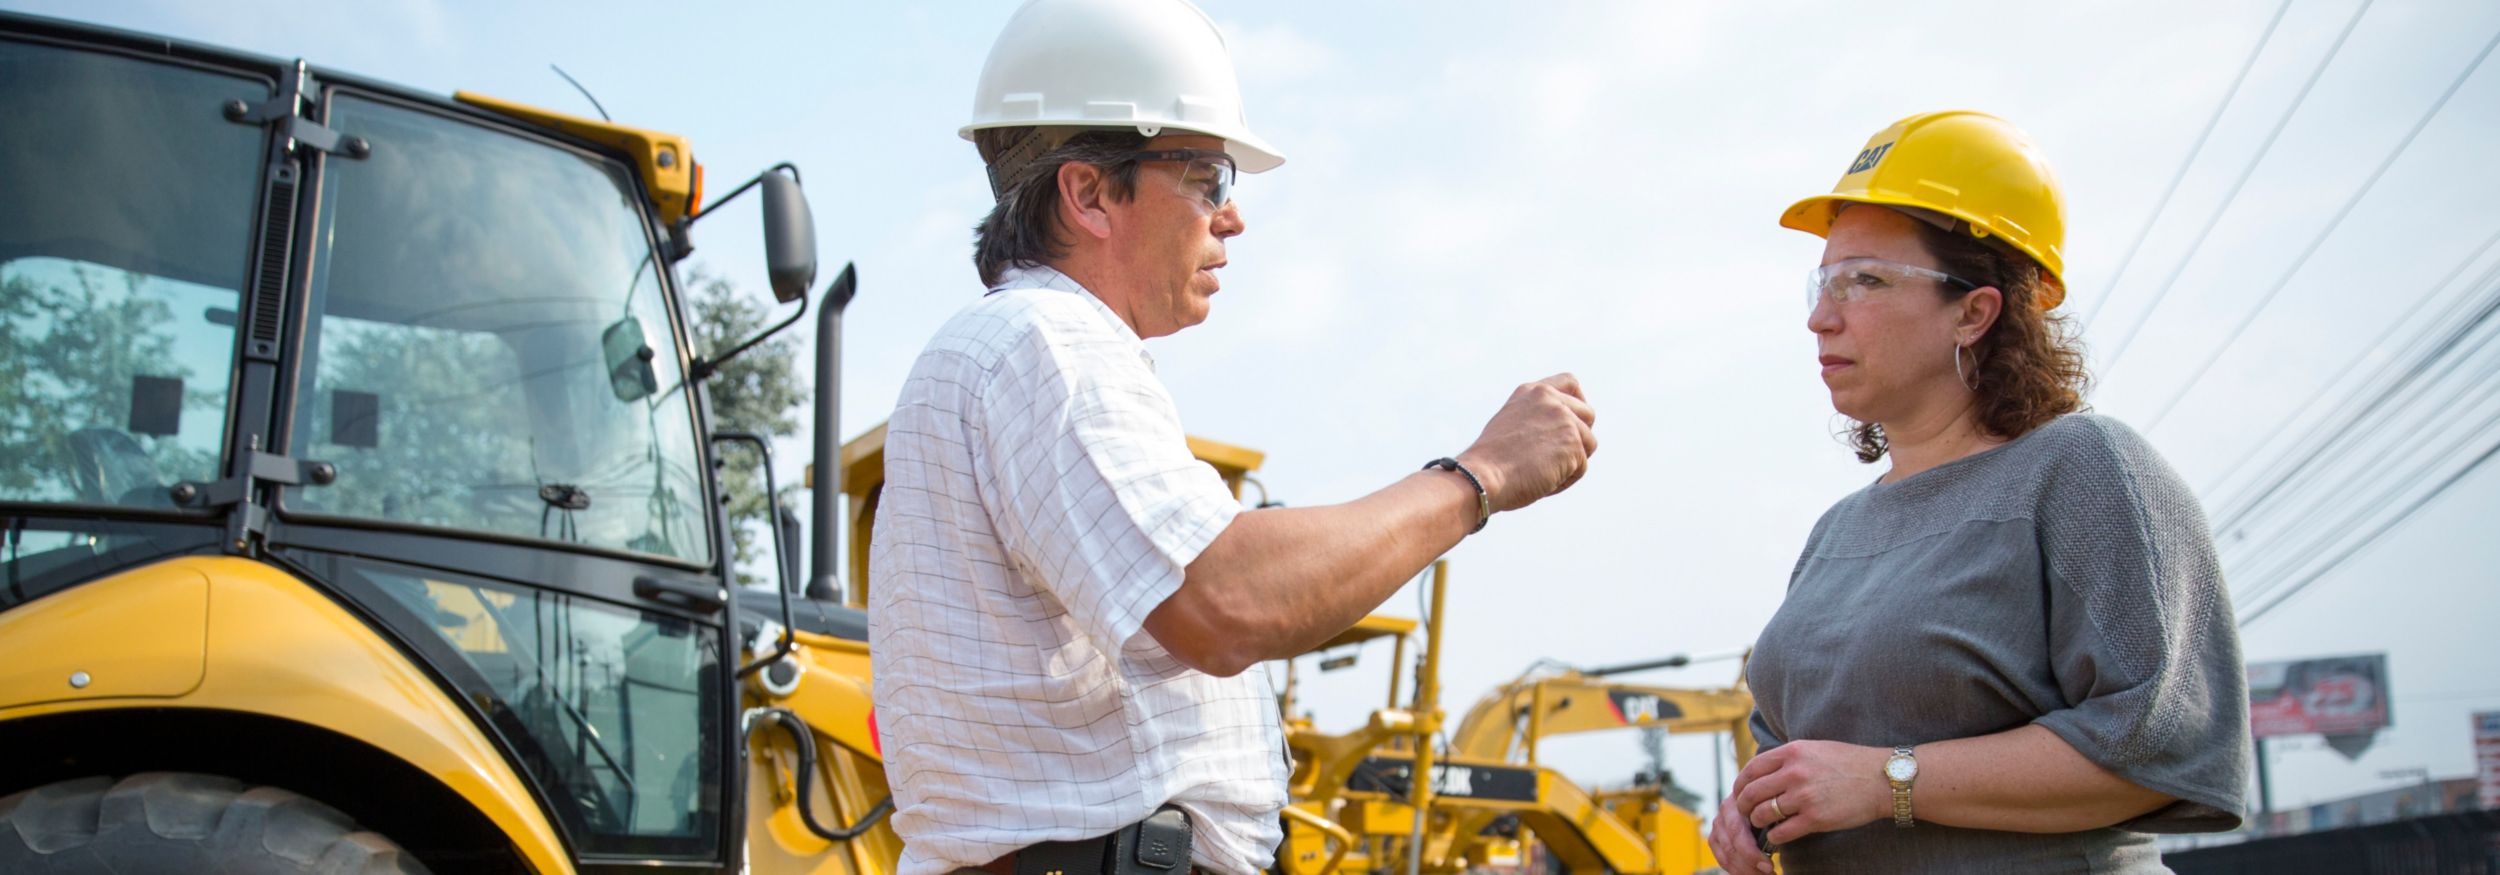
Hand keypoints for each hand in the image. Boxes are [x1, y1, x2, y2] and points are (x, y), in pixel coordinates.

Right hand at [1456, 374, 1595, 512]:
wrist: (1482, 475)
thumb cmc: (1491, 462)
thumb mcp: (1513, 425)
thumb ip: (1538, 420)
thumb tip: (1564, 435)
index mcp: (1533, 392)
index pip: (1570, 383)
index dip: (1578, 402)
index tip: (1573, 420)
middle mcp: (1551, 400)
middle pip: (1588, 415)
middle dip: (1579, 437)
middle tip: (1556, 457)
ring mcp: (1564, 419)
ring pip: (1588, 444)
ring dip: (1571, 462)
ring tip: (1541, 472)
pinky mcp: (1573, 444)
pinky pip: (1580, 468)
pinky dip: (1564, 480)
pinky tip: (1541, 482)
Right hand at [1707, 792, 1773, 873]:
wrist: (1765, 799)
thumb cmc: (1775, 805)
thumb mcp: (1777, 808)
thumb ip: (1775, 822)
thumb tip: (1779, 841)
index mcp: (1740, 799)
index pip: (1738, 833)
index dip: (1752, 854)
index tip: (1769, 867)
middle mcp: (1725, 809)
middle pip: (1731, 846)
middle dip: (1750, 865)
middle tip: (1769, 873)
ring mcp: (1719, 823)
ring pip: (1726, 855)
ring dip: (1744, 871)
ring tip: (1763, 874)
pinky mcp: (1716, 837)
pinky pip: (1722, 859)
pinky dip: (1736, 870)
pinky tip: (1751, 873)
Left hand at [1729, 740, 1891, 847]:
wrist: (1882, 780)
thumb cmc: (1850, 764)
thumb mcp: (1815, 749)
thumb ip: (1789, 758)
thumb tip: (1763, 770)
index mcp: (1792, 752)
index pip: (1751, 768)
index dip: (1740, 784)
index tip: (1740, 793)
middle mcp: (1794, 772)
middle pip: (1751, 792)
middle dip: (1743, 806)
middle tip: (1745, 813)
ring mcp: (1804, 796)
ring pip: (1762, 813)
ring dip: (1757, 822)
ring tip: (1761, 824)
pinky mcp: (1815, 818)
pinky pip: (1781, 832)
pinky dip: (1774, 837)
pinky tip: (1777, 836)